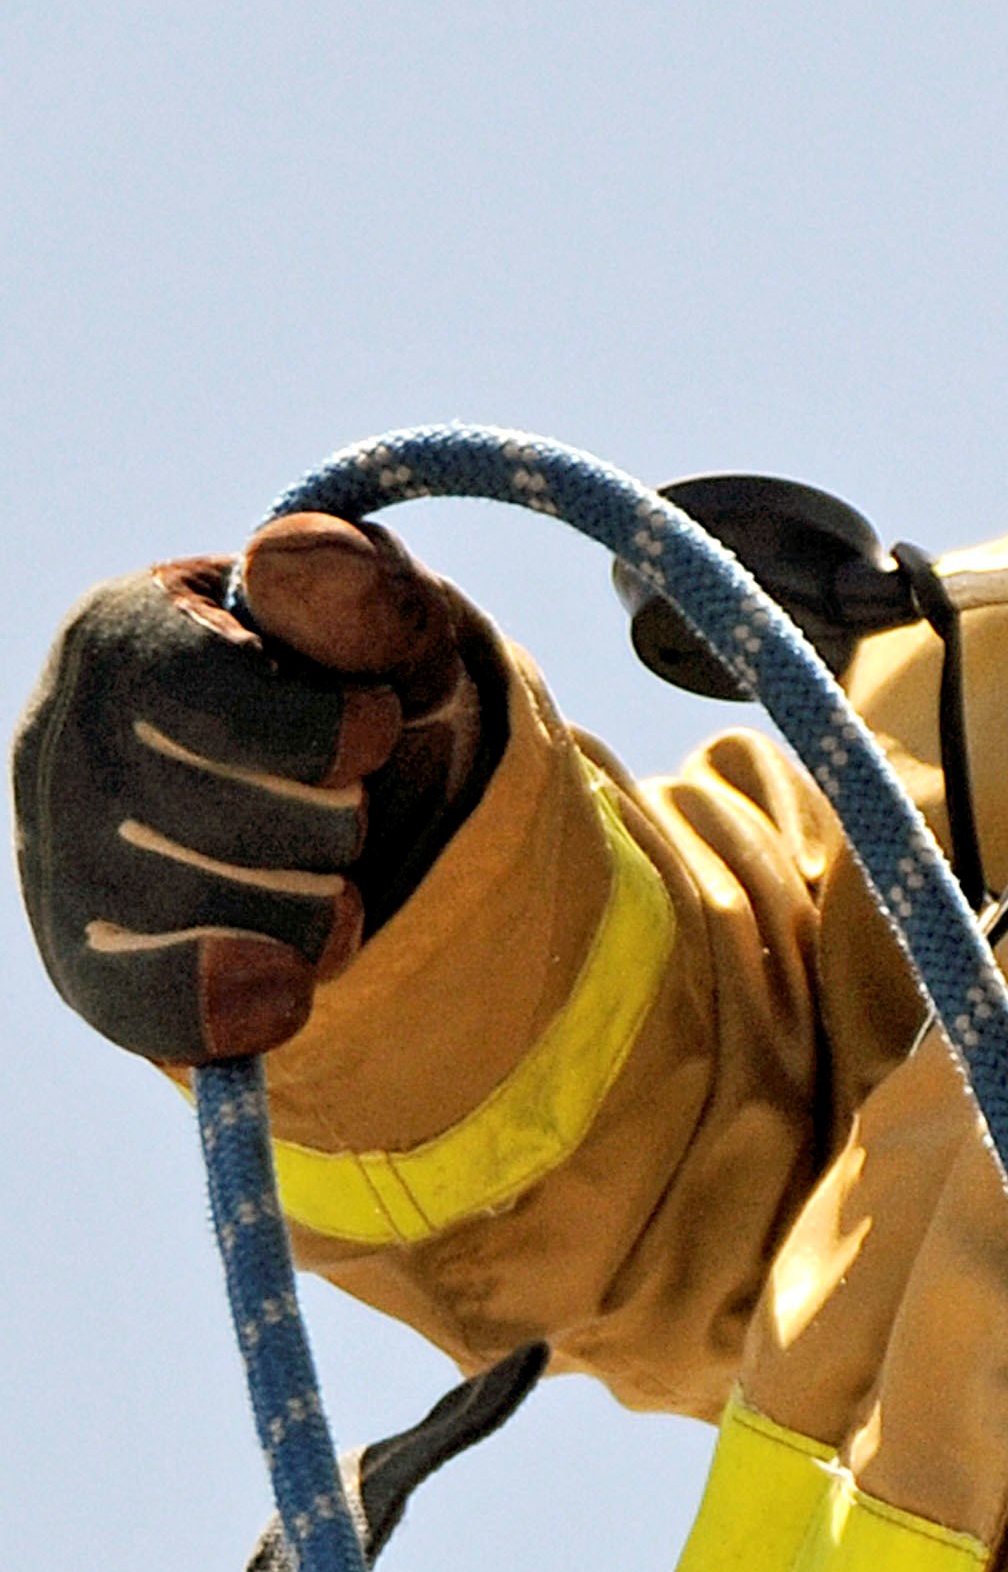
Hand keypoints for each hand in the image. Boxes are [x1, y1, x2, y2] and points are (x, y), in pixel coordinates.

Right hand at [13, 515, 499, 1062]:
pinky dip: (230, 1008)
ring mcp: (57, 855)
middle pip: (242, 822)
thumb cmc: (352, 686)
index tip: (372, 732)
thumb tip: (285, 563)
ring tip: (321, 872)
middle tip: (340, 801)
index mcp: (125, 629)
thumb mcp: (386, 627)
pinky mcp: (81, 956)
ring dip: (319, 908)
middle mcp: (60, 737)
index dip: (335, 735)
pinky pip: (141, 1005)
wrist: (331, 793)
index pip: (219, 699)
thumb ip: (356, 587)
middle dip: (338, 823)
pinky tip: (280, 996)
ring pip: (219, 916)